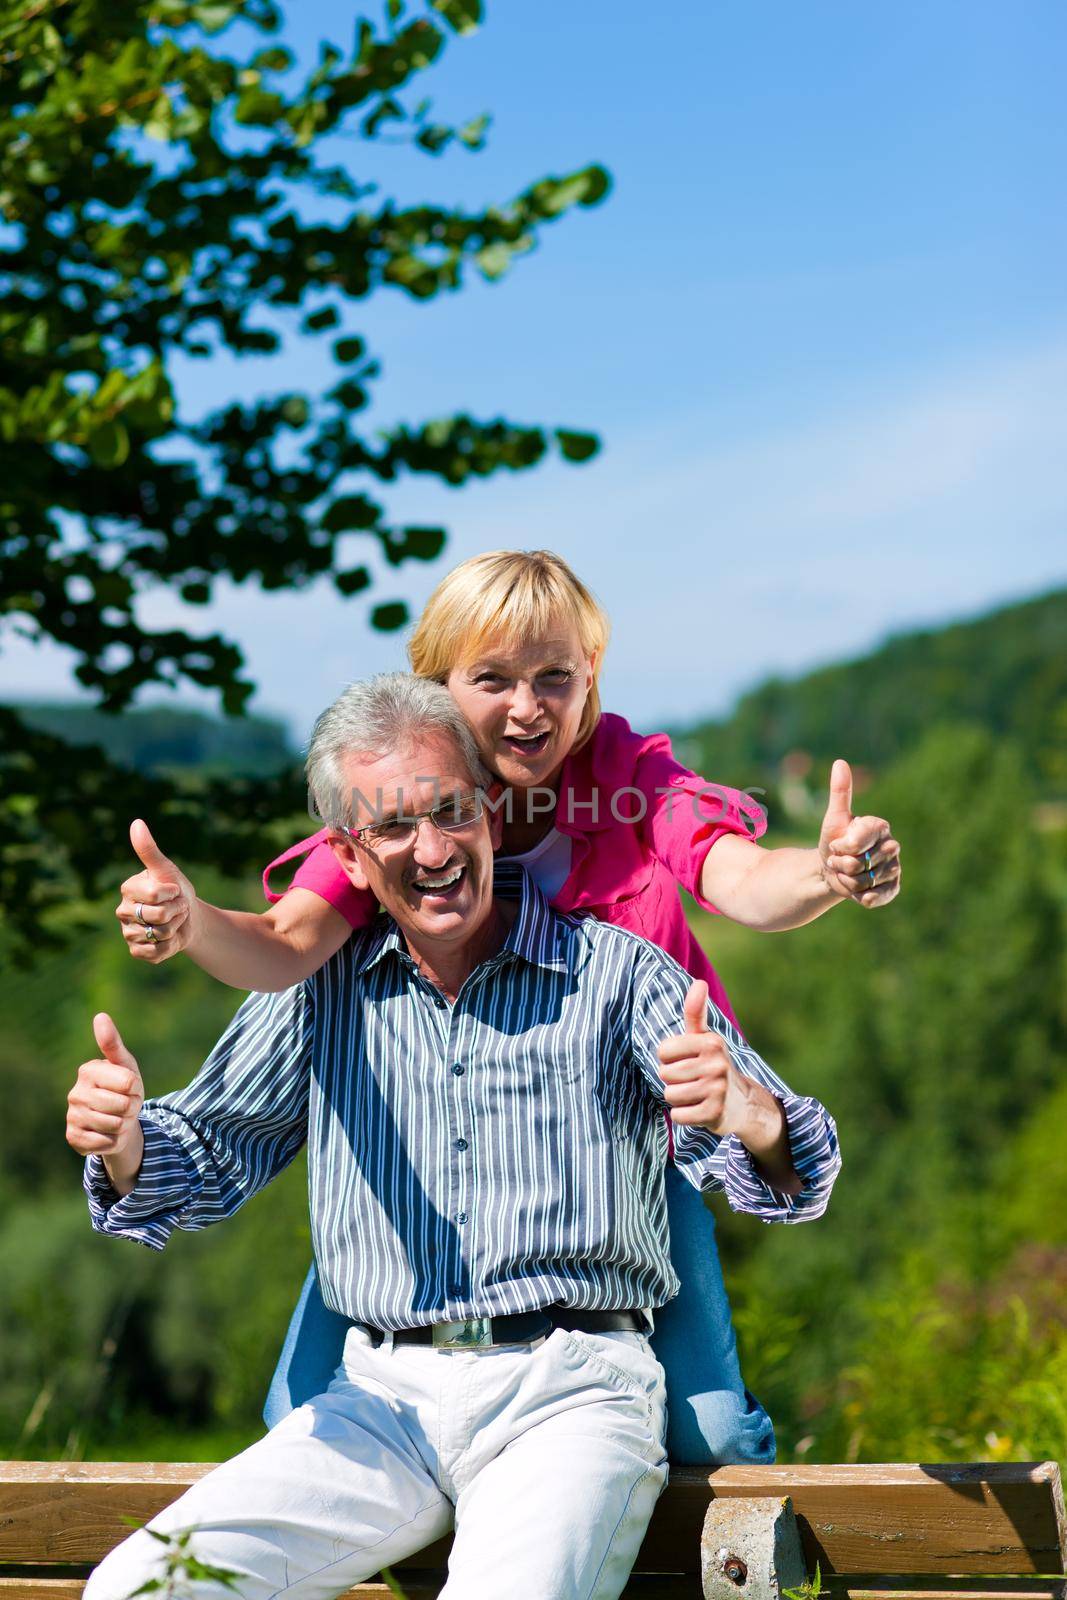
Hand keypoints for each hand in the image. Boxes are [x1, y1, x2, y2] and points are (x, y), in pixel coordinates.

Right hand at [66, 1013, 143, 1159]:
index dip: (136, 1089)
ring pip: (114, 1126)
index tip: (129, 1088)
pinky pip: (106, 1143)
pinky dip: (113, 1141)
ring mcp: (72, 1116)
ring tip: (117, 1119)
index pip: (129, 1083)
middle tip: (124, 1106)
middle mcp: (75, 1093)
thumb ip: (113, 1043)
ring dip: (123, 1125)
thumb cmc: (122, 1088)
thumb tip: (100, 1016)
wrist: (116, 1121)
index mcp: (88, 1071)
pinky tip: (107, 1134)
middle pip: (123, 1106)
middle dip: (131, 1108)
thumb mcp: (125, 1065)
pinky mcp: (73, 1137)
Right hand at [116, 820, 195, 962]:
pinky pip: (155, 953)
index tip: (174, 890)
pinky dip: (169, 946)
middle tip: (176, 907)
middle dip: (176, 912)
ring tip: (173, 921)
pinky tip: (168, 938)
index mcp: (128, 889)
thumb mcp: (166, 869)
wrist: (188, 917)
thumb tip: (136, 823)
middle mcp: (123, 911)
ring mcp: (128, 932)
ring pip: (158, 935)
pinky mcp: (137, 951)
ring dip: (174, 929)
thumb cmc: (176, 889)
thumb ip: (149, 850)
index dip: (173, 894)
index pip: (155, 895)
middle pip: (157, 917)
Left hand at [657, 979, 747, 1131]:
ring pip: (670, 1095)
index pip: (663, 1050)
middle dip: (674, 1080)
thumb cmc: (713, 1066)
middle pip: (665, 1074)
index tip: (687, 1061)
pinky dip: (684, 1115)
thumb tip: (699, 982)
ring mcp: (717, 1089)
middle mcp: (717, 1064)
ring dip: (678, 1098)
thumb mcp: (705, 1038)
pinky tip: (699, 1109)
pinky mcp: (714, 1113)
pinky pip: (678, 1116)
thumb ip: (696, 1012)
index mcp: (711, 1042)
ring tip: (696, 1094)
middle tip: (693, 1080)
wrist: (742, 1104)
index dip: (669, 1058)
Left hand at [818, 759, 901, 907]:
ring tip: (846, 874)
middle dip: (842, 865)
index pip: (860, 840)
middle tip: (838, 861)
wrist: (832, 870)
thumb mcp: (833, 818)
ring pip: (865, 881)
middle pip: (862, 863)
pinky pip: (877, 896)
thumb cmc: (833, 840)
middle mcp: (892, 845)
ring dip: (848, 881)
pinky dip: (862, 896)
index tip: (835, 845)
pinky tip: (857, 893)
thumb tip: (840, 762)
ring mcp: (894, 868)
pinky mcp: (893, 888)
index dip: (843, 847)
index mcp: (880, 826)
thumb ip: (839, 792)